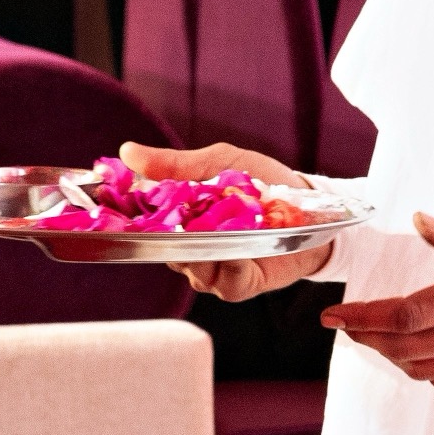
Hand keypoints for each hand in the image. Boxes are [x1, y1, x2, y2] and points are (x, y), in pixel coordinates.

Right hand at [118, 142, 336, 303]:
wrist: (316, 204)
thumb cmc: (265, 182)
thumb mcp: (220, 162)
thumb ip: (176, 164)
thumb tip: (127, 151)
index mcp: (180, 217)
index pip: (144, 223)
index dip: (129, 219)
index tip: (117, 209)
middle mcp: (193, 246)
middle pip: (165, 250)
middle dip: (164, 240)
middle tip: (167, 224)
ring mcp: (217, 267)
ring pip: (192, 270)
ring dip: (198, 255)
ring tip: (205, 238)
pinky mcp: (243, 283)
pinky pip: (227, 283)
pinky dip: (230, 268)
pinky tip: (237, 253)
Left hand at [322, 215, 433, 385]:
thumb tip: (418, 220)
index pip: (405, 314)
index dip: (362, 318)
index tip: (333, 315)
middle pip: (404, 347)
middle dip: (366, 337)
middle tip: (345, 324)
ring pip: (421, 368)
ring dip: (390, 354)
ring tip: (372, 336)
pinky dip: (420, 368)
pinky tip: (412, 352)